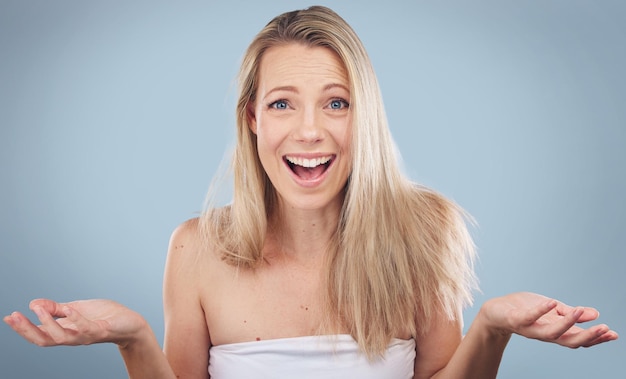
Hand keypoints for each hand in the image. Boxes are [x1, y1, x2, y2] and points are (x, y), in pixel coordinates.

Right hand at [4, 298, 147, 347]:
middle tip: (14, 317)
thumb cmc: (103, 316)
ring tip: (37, 309)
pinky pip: (85, 328)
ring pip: (62, 337)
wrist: (130, 324)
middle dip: (27, 330)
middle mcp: (73, 337)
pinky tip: (68, 309)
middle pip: (44, 339)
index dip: (22, 328)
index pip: (39, 333)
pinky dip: (76, 319)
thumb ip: (56, 308)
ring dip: (48, 323)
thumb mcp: (76, 309)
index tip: (8, 317)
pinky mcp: (100, 331)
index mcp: (65, 331)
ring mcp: (86, 336)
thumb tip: (34, 304)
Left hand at [479, 292, 618, 347]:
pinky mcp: (516, 320)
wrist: (495, 312)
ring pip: (552, 333)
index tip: (614, 334)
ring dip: (567, 324)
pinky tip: (551, 302)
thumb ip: (570, 313)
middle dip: (589, 337)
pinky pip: (529, 317)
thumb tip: (595, 313)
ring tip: (580, 311)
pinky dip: (540, 311)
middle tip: (605, 329)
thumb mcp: (551, 309)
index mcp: (555, 331)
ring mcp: (530, 328)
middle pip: (570, 341)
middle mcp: (545, 333)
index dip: (596, 338)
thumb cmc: (524, 309)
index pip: (579, 338)